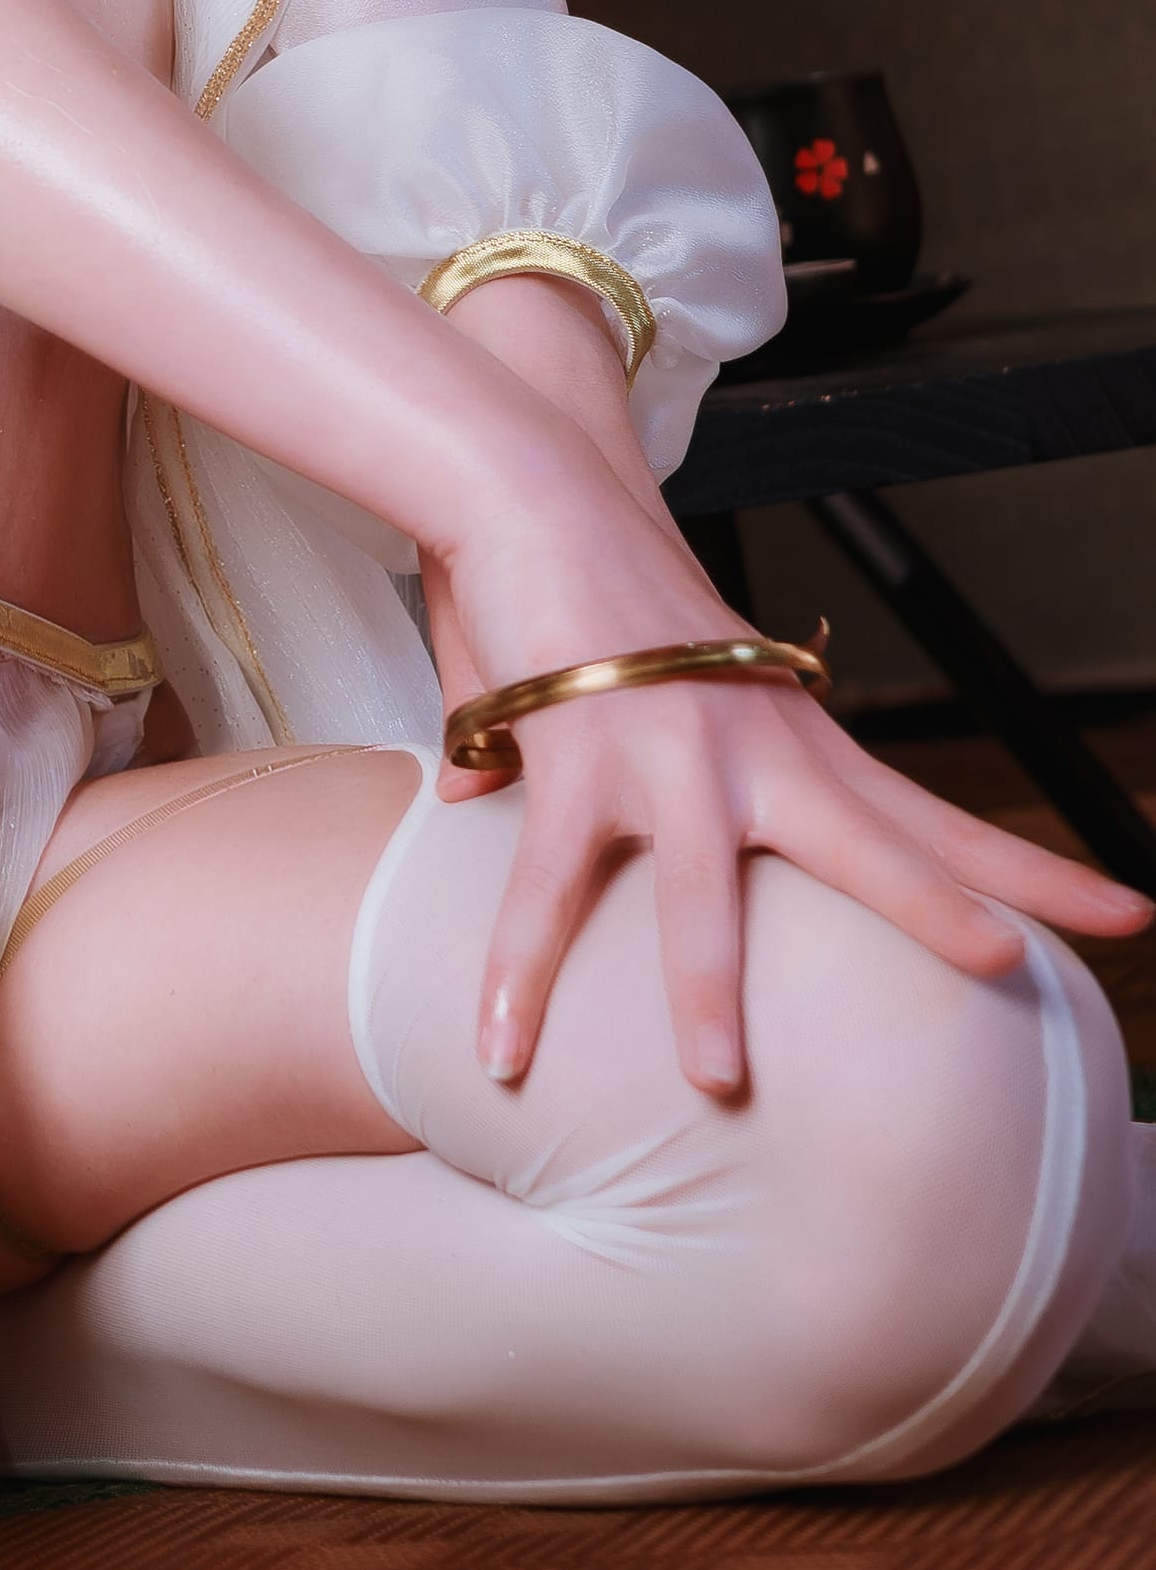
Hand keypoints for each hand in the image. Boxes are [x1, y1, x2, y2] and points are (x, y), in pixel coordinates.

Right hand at [425, 338, 1144, 1096]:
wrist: (534, 486)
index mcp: (796, 737)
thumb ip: (608, 765)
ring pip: (705, 894)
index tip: (1127, 910)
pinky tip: (504, 1044)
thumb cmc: (589, 588)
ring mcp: (671, 754)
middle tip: (1023, 967)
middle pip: (876, 841)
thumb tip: (478, 796)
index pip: (929, 812)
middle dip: (952, 908)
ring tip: (719, 1083)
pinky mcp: (577, 753)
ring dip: (707, 991)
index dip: (1024, 867)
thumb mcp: (657, 687)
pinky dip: (519, 968)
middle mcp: (757, 748)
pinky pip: (550, 886)